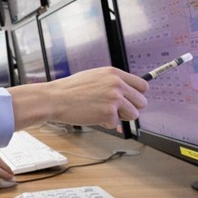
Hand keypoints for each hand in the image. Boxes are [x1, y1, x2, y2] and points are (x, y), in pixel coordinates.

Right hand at [8, 67, 147, 129]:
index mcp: (114, 73)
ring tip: (103, 112)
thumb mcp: (94, 76)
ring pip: (133, 114)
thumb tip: (126, 91)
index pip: (142, 85)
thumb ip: (112, 82)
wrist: (55, 99)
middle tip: (116, 110)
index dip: (137, 95)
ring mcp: (114, 99)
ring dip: (120, 117)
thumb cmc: (70, 89)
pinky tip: (93, 116)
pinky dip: (105, 123)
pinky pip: (115, 123)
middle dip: (130, 108)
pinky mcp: (109, 113)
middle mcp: (117, 84)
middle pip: (141, 102)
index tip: (132, 100)